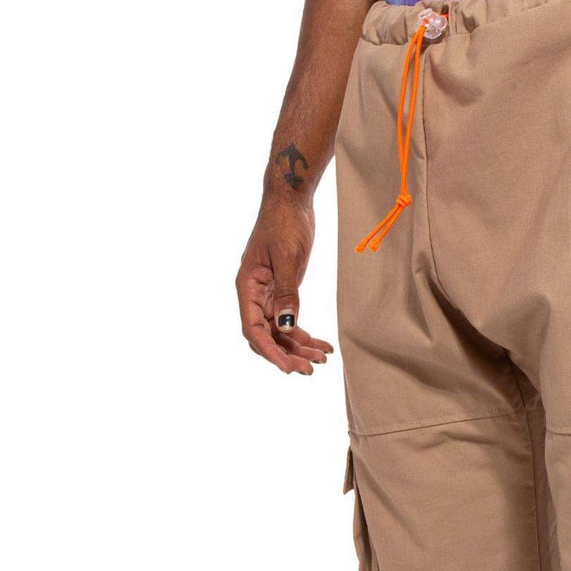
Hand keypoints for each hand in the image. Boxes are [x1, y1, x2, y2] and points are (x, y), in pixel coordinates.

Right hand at [236, 196, 334, 374]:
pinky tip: (322, 346)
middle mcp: (254, 294)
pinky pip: (290, 320)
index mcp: (247, 286)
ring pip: (280, 331)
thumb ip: (287, 293)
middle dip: (287, 354)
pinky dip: (305, 334)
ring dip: (299, 347)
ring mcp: (267, 294)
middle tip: (311, 369)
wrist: (291, 201)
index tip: (289, 367)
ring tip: (322, 359)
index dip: (270, 351)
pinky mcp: (282, 292)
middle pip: (266, 336)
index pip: (253, 329)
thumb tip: (285, 327)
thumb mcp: (288, 258)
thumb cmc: (285, 223)